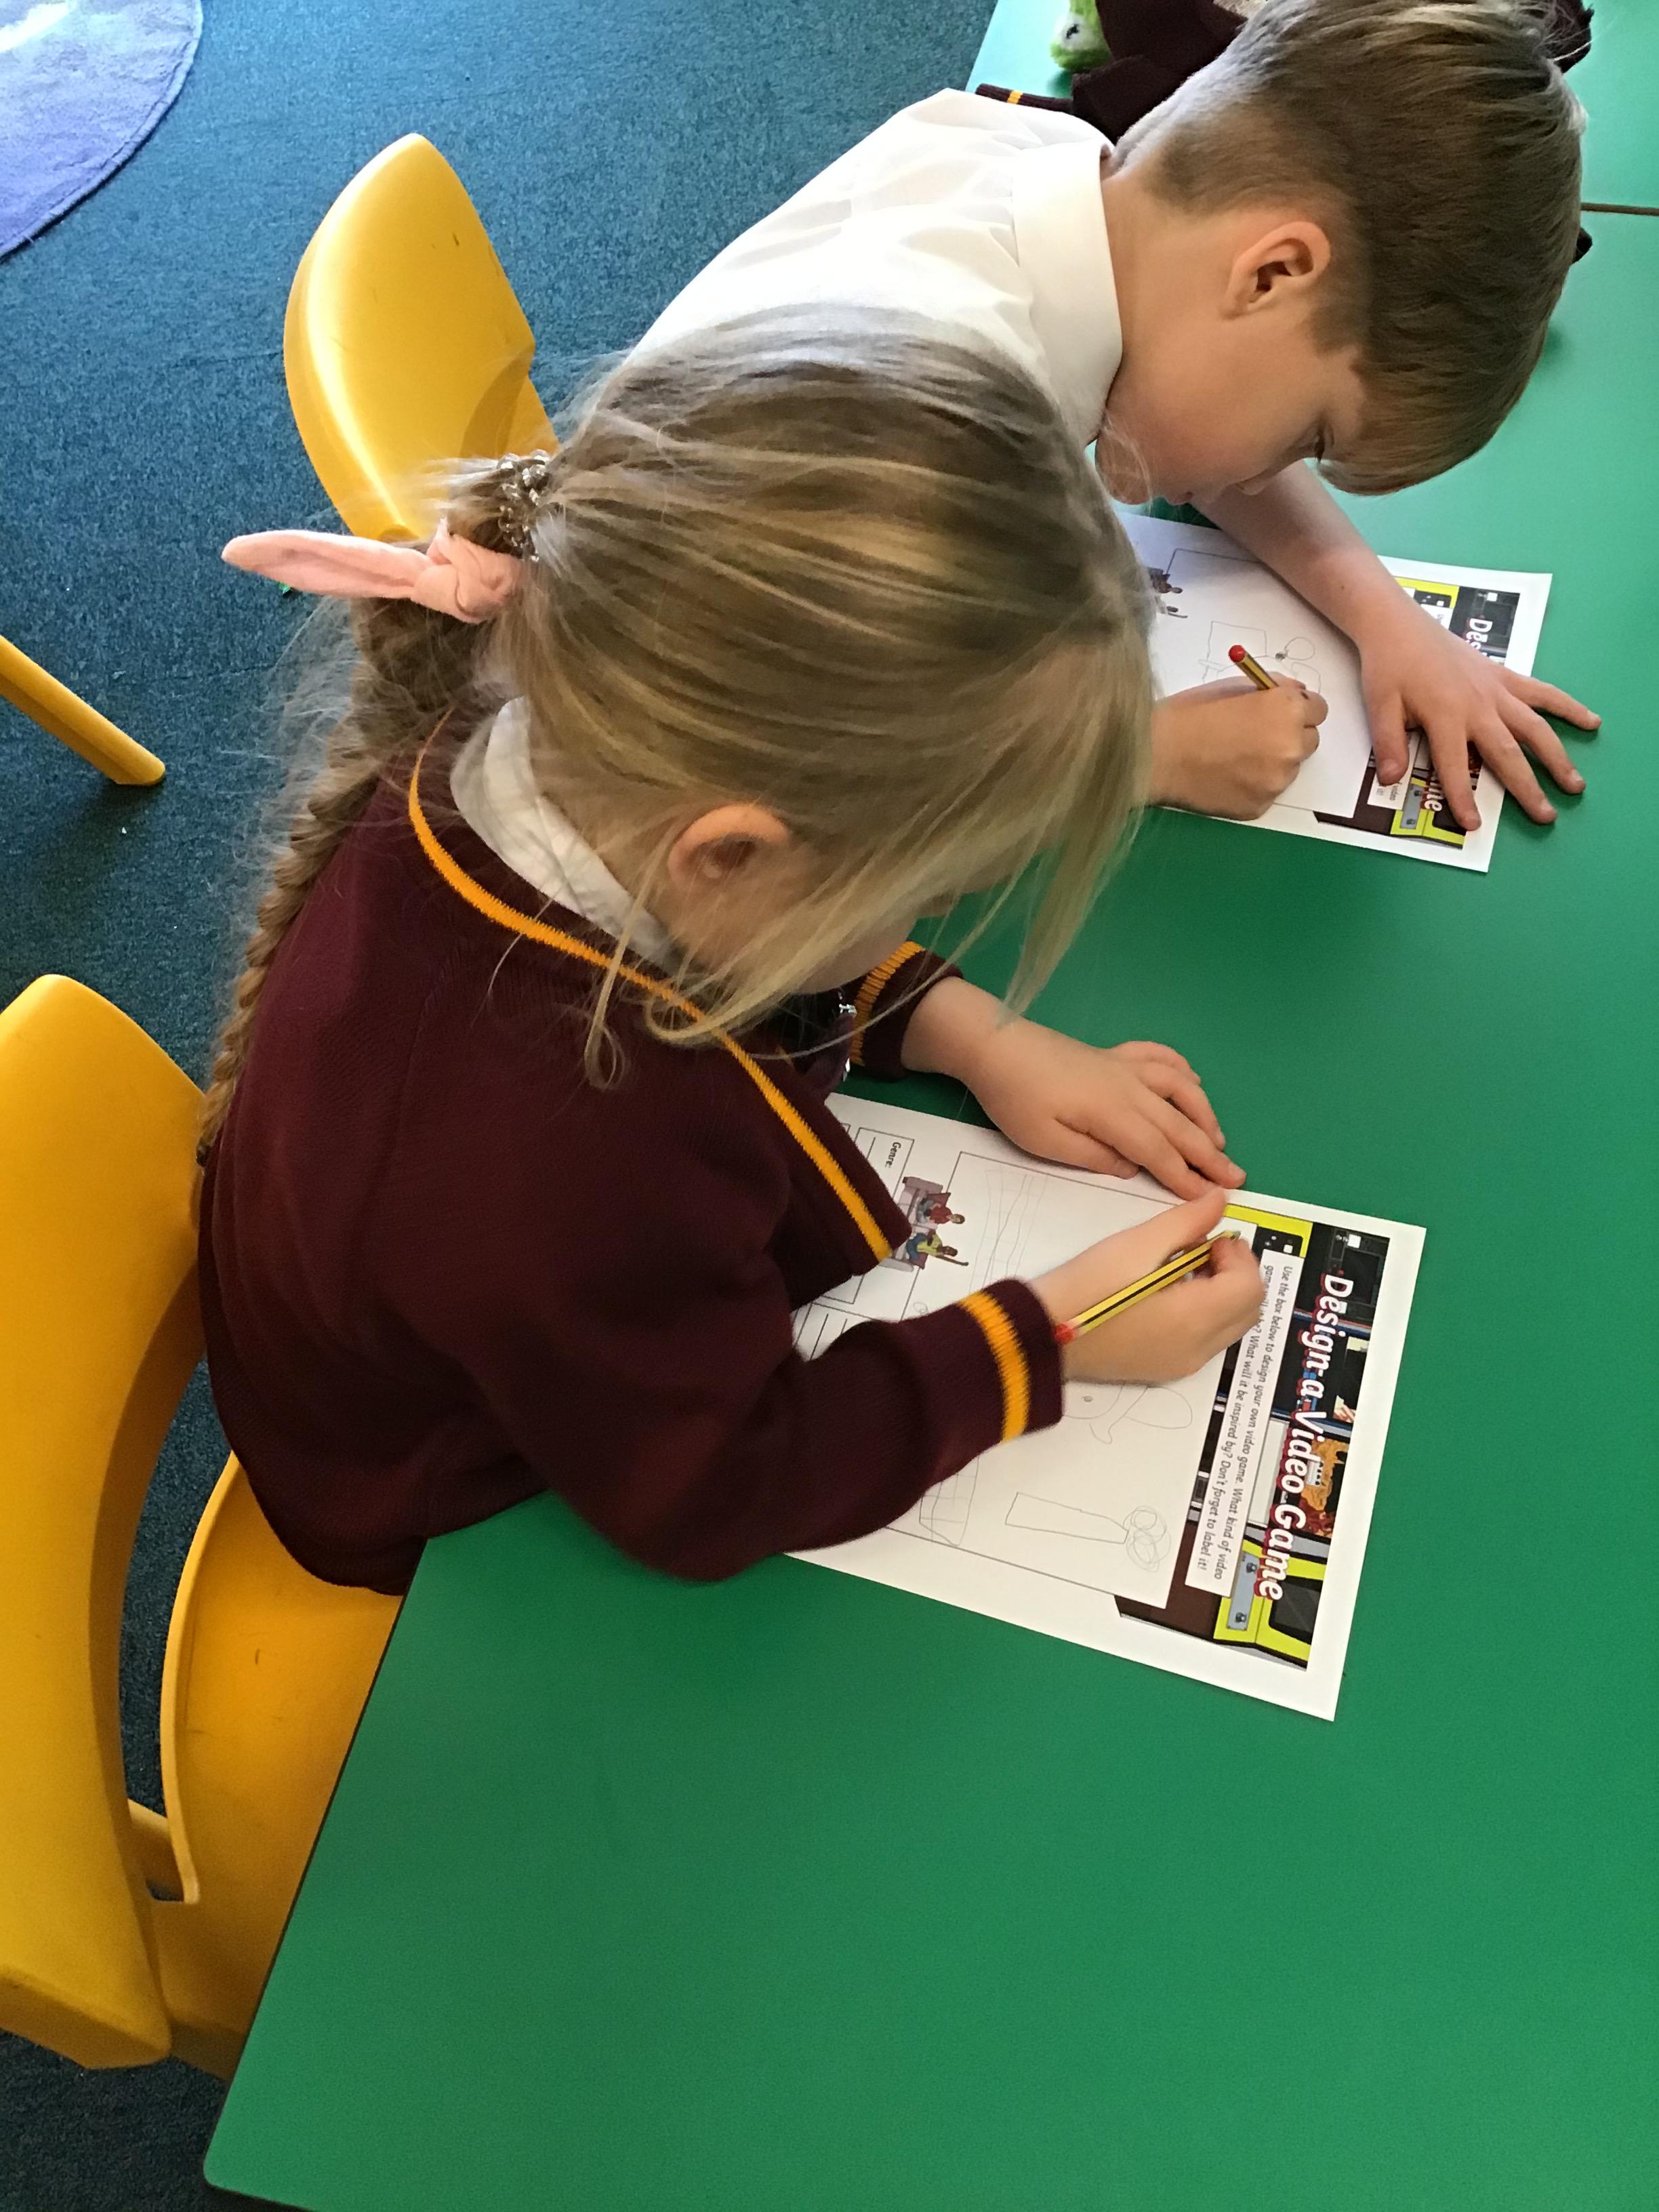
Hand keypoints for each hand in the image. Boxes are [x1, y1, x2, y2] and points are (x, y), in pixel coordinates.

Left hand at [955, 1011, 1244, 1198]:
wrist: (994, 1045)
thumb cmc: (1015, 1099)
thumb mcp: (1046, 1142)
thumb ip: (1094, 1157)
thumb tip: (1134, 1166)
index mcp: (1113, 1113)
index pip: (1159, 1151)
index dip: (1186, 1176)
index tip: (1210, 1197)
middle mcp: (1129, 1087)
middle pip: (1178, 1124)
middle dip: (1209, 1153)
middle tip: (1237, 1176)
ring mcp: (1124, 1065)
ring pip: (1179, 1088)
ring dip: (1203, 1114)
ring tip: (1219, 1139)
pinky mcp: (1112, 1053)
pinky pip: (1159, 1057)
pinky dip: (1182, 1070)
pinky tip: (1193, 1082)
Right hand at [1033, 1188, 1264, 1383]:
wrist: (1043, 1334)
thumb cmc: (1088, 1286)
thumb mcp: (1137, 1244)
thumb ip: (1187, 1221)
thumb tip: (1221, 1200)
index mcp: (1195, 1317)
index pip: (1250, 1286)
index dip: (1238, 1255)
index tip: (1207, 1238)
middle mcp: (1199, 1348)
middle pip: (1249, 1309)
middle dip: (1236, 1274)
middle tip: (1200, 1250)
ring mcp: (1184, 1363)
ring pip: (1232, 1325)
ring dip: (1223, 1293)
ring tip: (1181, 1270)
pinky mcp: (1168, 1369)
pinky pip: (1208, 1339)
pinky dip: (1206, 1313)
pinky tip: (1168, 1294)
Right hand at [1150, 679, 1327, 818]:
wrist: (1156, 756)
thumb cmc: (1188, 715)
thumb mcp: (1232, 686)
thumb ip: (1270, 689)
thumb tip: (1292, 692)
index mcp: (1287, 710)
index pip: (1319, 709)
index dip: (1299, 709)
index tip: (1281, 712)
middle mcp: (1291, 746)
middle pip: (1309, 741)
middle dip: (1290, 736)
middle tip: (1257, 735)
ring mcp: (1278, 781)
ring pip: (1288, 769)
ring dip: (1272, 762)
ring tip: (1235, 758)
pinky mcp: (1261, 806)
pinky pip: (1267, 791)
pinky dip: (1254, 784)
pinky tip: (1226, 776)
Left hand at [1354, 592, 1598, 829]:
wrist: (1399, 624)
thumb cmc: (1388, 667)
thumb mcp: (1379, 707)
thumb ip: (1389, 744)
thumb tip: (1392, 780)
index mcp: (1445, 716)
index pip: (1456, 767)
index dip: (1463, 798)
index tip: (1474, 825)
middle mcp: (1478, 706)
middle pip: (1508, 753)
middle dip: (1528, 787)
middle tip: (1546, 816)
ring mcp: (1496, 691)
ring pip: (1535, 727)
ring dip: (1557, 756)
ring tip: (1575, 783)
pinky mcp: (1504, 676)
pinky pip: (1542, 694)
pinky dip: (1567, 707)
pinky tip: (1590, 722)